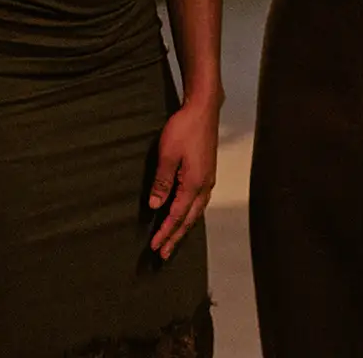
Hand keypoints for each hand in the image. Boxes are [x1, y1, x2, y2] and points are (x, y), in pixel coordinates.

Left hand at [148, 98, 217, 259]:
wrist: (204, 109)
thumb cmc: (184, 129)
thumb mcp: (167, 155)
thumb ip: (162, 182)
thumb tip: (155, 206)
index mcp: (194, 183)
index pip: (177, 215)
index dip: (165, 232)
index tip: (154, 246)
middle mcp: (204, 185)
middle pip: (189, 218)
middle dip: (176, 236)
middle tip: (164, 253)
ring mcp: (208, 179)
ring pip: (196, 211)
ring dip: (184, 227)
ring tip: (174, 239)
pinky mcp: (207, 172)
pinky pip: (199, 201)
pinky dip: (191, 213)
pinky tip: (187, 214)